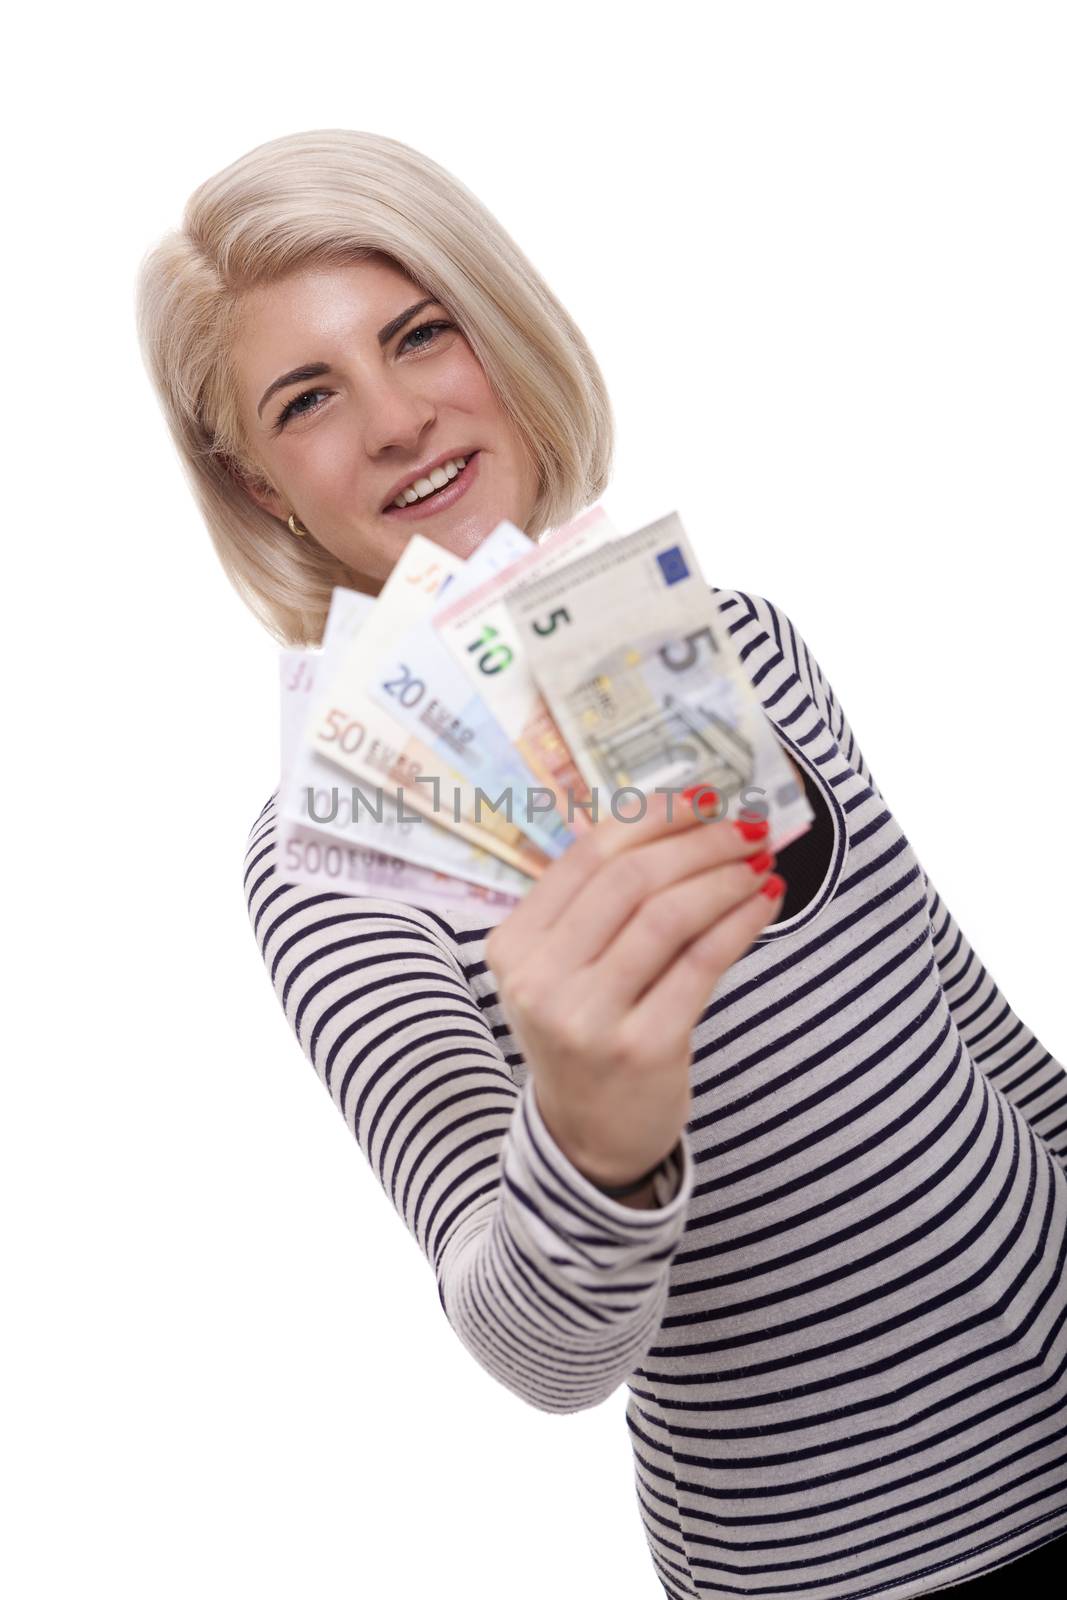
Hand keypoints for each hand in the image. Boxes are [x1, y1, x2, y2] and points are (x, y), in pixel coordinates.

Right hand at [484, 788, 785, 1187]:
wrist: (587, 1139)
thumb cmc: (586, 1033)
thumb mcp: (565, 968)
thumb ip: (599, 903)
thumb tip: (681, 818)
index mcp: (515, 945)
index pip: (588, 856)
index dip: (651, 817)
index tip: (701, 797)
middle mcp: (541, 979)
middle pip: (630, 880)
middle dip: (697, 842)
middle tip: (744, 827)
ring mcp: (587, 1018)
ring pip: (667, 916)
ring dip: (724, 878)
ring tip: (758, 862)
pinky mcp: (643, 1047)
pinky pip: (702, 964)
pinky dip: (740, 923)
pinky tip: (764, 902)